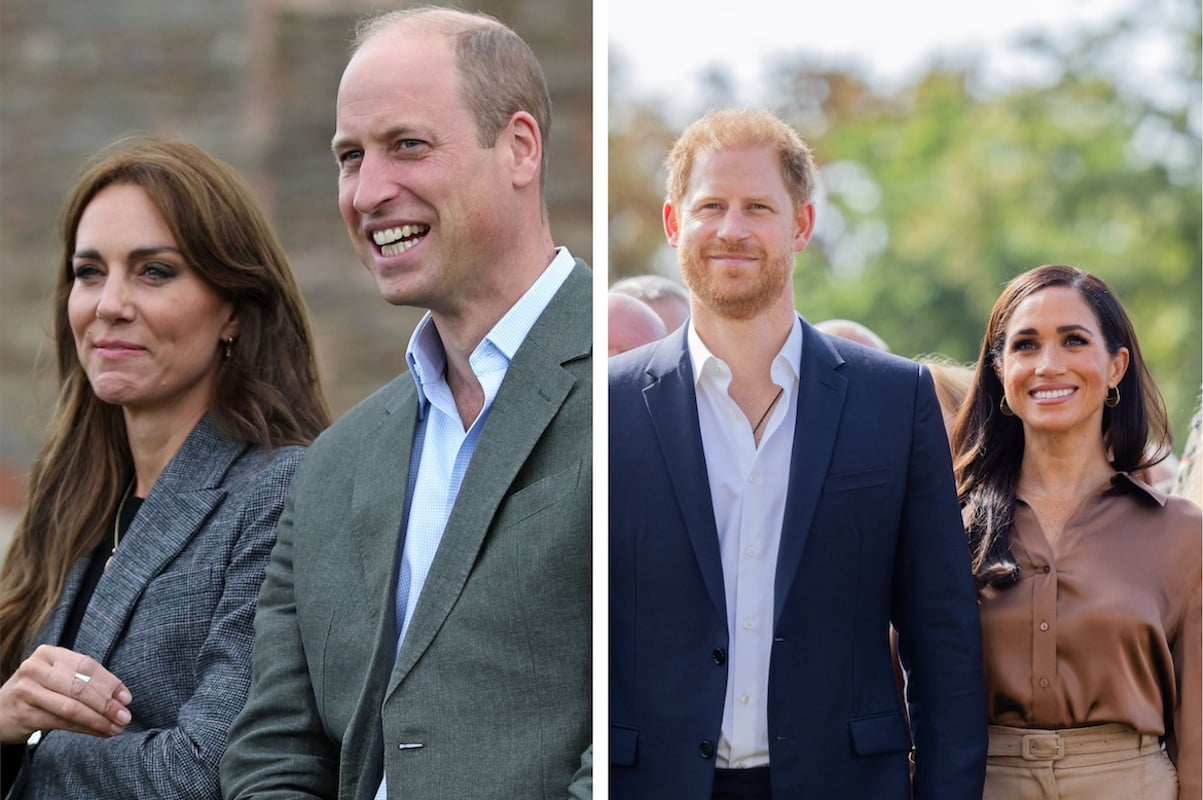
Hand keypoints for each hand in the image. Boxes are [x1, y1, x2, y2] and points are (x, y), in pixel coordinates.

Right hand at [0, 645, 131, 743]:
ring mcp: (27, 690)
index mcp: (49, 653)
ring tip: (116, 727)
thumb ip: (83, 680)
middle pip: (80, 686)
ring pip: (72, 706)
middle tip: (125, 716)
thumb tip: (121, 697)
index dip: (110, 682)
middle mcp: (35, 668)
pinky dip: (85, 728)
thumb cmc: (36, 691)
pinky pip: (61, 722)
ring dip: (98, 719)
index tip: (127, 698)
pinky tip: (100, 732)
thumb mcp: (56, 677)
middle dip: (107, 704)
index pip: (87, 666)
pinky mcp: (23, 713)